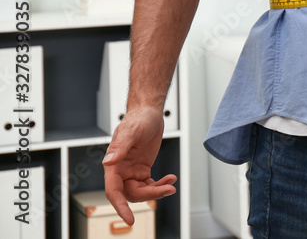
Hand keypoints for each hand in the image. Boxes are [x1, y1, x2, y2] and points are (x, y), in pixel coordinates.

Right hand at [103, 106, 176, 224]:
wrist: (149, 113)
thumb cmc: (138, 119)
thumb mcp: (131, 131)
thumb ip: (120, 147)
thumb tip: (108, 162)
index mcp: (113, 165)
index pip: (113, 191)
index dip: (120, 207)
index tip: (129, 220)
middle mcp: (120, 171)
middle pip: (132, 194)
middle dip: (150, 194)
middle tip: (168, 188)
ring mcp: (132, 172)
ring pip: (142, 191)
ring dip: (157, 190)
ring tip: (171, 183)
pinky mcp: (142, 170)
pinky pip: (150, 184)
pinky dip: (161, 184)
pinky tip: (171, 178)